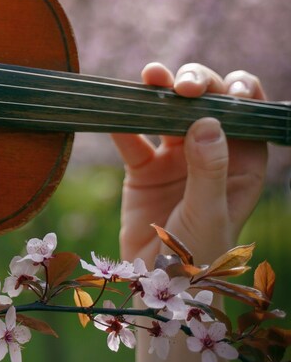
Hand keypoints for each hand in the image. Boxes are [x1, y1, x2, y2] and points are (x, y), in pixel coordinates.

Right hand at [111, 62, 267, 361]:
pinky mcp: (141, 168)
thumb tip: (206, 120)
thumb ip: (208, 168)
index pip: (247, 115)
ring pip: (168, 112)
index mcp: (242, 163)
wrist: (155, 287)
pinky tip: (114, 109)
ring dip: (159, 91)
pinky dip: (121, 121)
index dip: (239, 92)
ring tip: (151, 75)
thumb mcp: (208, 213)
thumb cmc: (196, 257)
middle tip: (181, 88)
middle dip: (197, 86)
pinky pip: (131, 137)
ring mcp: (175, 159)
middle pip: (206, 104)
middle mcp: (210, 154)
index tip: (226, 88)